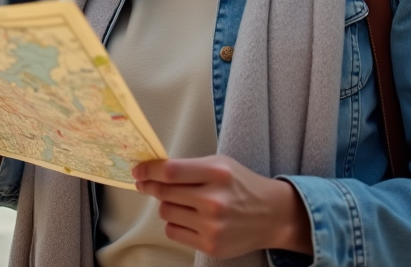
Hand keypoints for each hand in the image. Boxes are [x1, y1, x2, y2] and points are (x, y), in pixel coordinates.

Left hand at [134, 155, 310, 258]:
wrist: (272, 215)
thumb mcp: (220, 165)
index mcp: (217, 173)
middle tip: (148, 184)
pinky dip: (175, 223)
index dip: (149, 170)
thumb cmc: (241, 185)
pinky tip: (189, 217)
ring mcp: (212, 226)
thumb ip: (188, 166)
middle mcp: (214, 201)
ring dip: (167, 205)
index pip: (171, 171)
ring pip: (165, 212)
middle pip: (164, 193)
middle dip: (152, 187)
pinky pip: (173, 232)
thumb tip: (152, 170)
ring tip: (183, 202)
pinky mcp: (210, 245)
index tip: (138, 171)